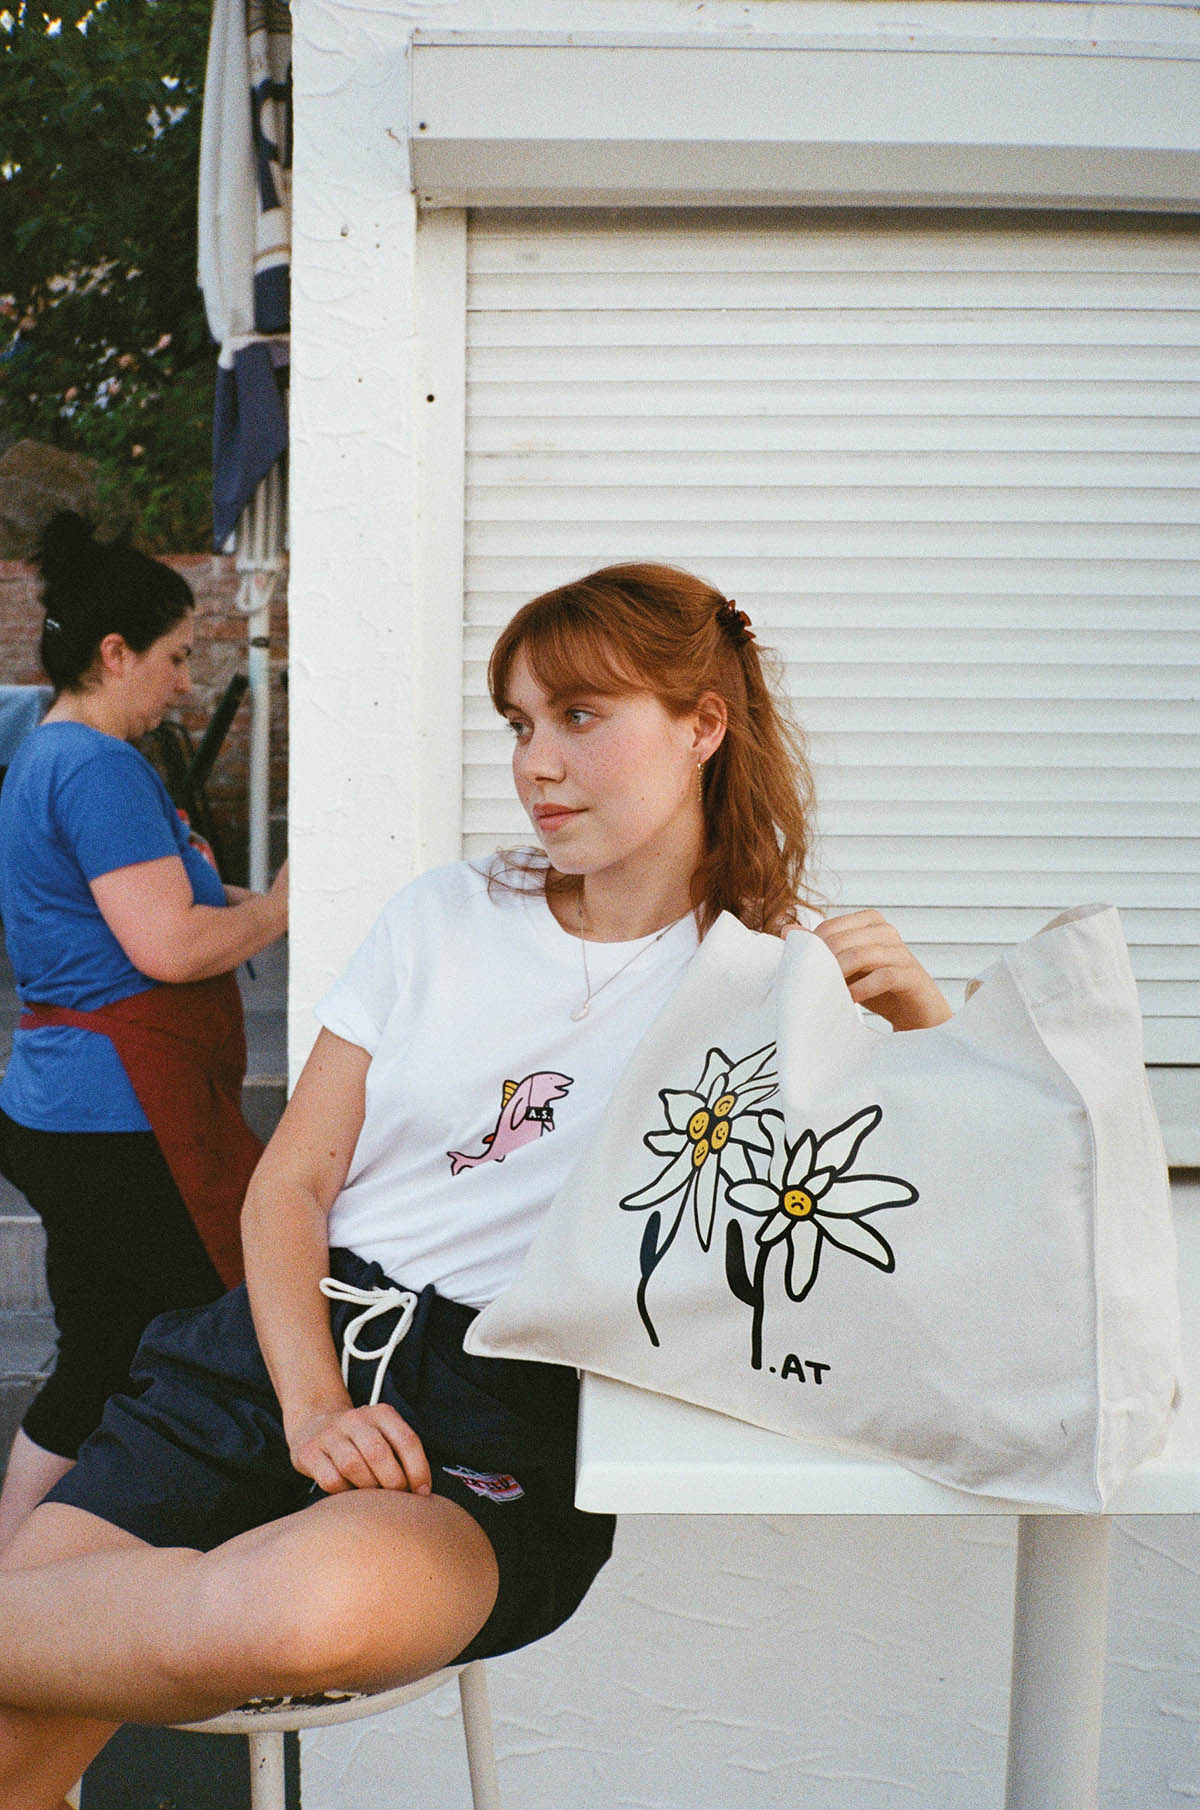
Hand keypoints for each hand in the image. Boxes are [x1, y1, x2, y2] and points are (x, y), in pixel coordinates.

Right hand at [287, 1402, 431, 1495]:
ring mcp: (330, 1434)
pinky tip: (349, 1494)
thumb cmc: (360, 1440)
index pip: (407, 1441)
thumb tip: (423, 1492)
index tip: (423, 1493)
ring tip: (374, 1498)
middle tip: (397, 1499)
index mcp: (381, 1413)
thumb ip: (402, 1455)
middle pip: (379, 1453)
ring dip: (368, 1489)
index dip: (419, 1470)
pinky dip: (344, 1493)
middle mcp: (355, 1419)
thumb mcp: (384, 1434)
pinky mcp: (310, 1452)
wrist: (314, 1425)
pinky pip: (331, 1480)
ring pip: (353, 1466)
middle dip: (393, 1482)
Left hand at [809, 910, 952, 1031]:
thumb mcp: (847, 967)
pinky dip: (862, 989)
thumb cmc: (879, 988)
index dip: (813, 949)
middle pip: (842, 940)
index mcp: (870, 922)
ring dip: (839, 976)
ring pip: (861, 955)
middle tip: (810, 986)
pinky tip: (850, 1000)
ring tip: (826, 994)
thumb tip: (787, 930)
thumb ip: (821, 947)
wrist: (917, 1014)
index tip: (802, 972)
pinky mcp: (912, 975)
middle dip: (823, 963)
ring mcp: (901, 952)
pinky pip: (883, 976)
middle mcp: (886, 932)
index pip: (830, 928)